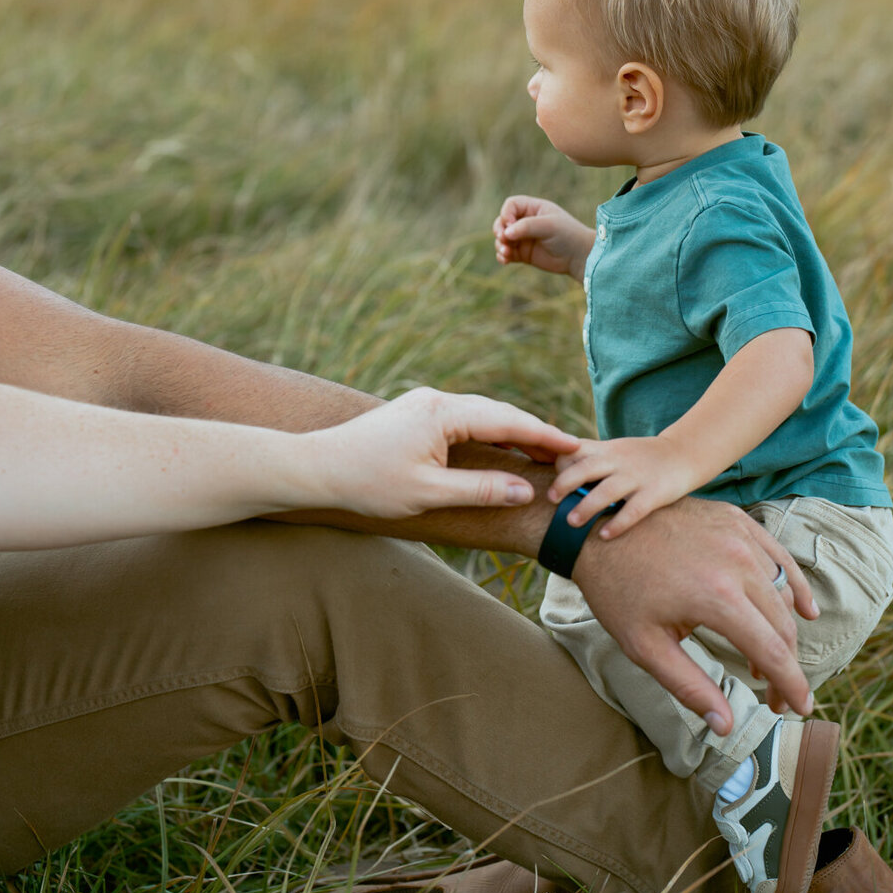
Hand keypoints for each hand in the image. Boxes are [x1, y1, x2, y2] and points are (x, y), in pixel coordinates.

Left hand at [306, 388, 578, 518]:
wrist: (316, 468)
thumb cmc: (368, 484)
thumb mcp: (428, 493)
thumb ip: (480, 490)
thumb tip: (526, 490)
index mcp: (443, 413)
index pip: (507, 421)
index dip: (544, 436)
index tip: (577, 448)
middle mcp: (437, 400)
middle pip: (499, 412)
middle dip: (536, 432)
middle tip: (571, 452)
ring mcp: (425, 403)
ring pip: (482, 413)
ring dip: (513, 431)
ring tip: (544, 451)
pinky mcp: (416, 413)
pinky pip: (466, 418)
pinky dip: (490, 431)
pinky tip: (502, 447)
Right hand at [493, 195, 594, 282]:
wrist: (579, 257)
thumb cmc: (567, 235)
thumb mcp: (548, 226)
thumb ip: (527, 227)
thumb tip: (505, 233)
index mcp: (533, 208)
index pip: (511, 205)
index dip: (506, 214)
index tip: (510, 226)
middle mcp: (526, 222)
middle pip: (502, 221)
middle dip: (499, 230)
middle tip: (503, 239)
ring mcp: (524, 238)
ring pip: (502, 239)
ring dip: (500, 245)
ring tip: (506, 253)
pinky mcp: (523, 254)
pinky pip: (507, 253)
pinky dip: (503, 256)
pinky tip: (505, 260)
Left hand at [551, 435, 694, 535]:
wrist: (685, 453)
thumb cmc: (642, 457)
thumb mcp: (616, 449)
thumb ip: (591, 458)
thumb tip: (555, 471)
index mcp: (607, 450)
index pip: (576, 449)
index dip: (560, 462)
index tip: (548, 477)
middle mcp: (619, 461)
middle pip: (586, 467)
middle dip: (565, 482)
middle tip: (551, 499)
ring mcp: (637, 477)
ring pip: (607, 491)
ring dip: (587, 506)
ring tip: (571, 522)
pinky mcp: (655, 493)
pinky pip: (633, 510)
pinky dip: (618, 523)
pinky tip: (605, 535)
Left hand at [568, 496, 819, 730]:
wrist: (595, 531)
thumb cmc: (617, 591)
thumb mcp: (644, 646)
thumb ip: (689, 687)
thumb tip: (725, 726)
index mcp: (719, 597)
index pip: (773, 651)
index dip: (791, 684)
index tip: (799, 708)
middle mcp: (738, 562)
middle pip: (782, 624)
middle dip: (786, 665)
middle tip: (774, 694)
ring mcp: (739, 536)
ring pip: (782, 592)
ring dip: (784, 629)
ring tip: (767, 660)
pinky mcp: (735, 520)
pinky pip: (777, 557)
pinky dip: (792, 585)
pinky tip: (802, 608)